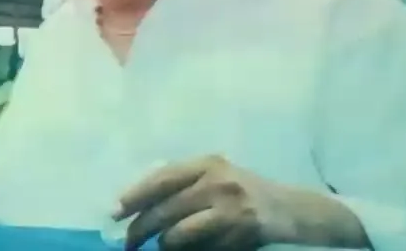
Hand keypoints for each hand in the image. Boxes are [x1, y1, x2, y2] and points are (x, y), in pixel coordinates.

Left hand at [114, 155, 295, 249]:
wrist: (292, 210)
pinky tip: (184, 250)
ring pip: (178, 234)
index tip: (114, 212)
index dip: (134, 196)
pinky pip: (199, 248)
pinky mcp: (239, 233)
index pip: (160, 179)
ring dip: (163, 244)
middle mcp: (217, 182)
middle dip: (140, 229)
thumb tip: (136, 197)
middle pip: (164, 210)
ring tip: (158, 246)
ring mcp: (229, 209)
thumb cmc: (244, 191)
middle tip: (127, 242)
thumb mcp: (217, 174)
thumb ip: (183, 180)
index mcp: (207, 164)